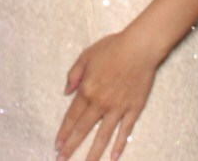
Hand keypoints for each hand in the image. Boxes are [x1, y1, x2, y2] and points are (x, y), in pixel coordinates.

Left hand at [56, 30, 164, 160]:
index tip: (57, 145)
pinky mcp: (133, 109)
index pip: (72, 117)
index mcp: (87, 90)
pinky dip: (119, 145)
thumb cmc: (112, 48)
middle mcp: (100, 102)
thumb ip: (74, 74)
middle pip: (83, 129)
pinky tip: (113, 157)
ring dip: (93, 152)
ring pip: (103, 135)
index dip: (64, 132)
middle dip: (72, 146)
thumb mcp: (86, 56)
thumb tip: (66, 91)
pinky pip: (125, 130)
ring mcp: (118, 108)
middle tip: (62, 160)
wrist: (140, 48)